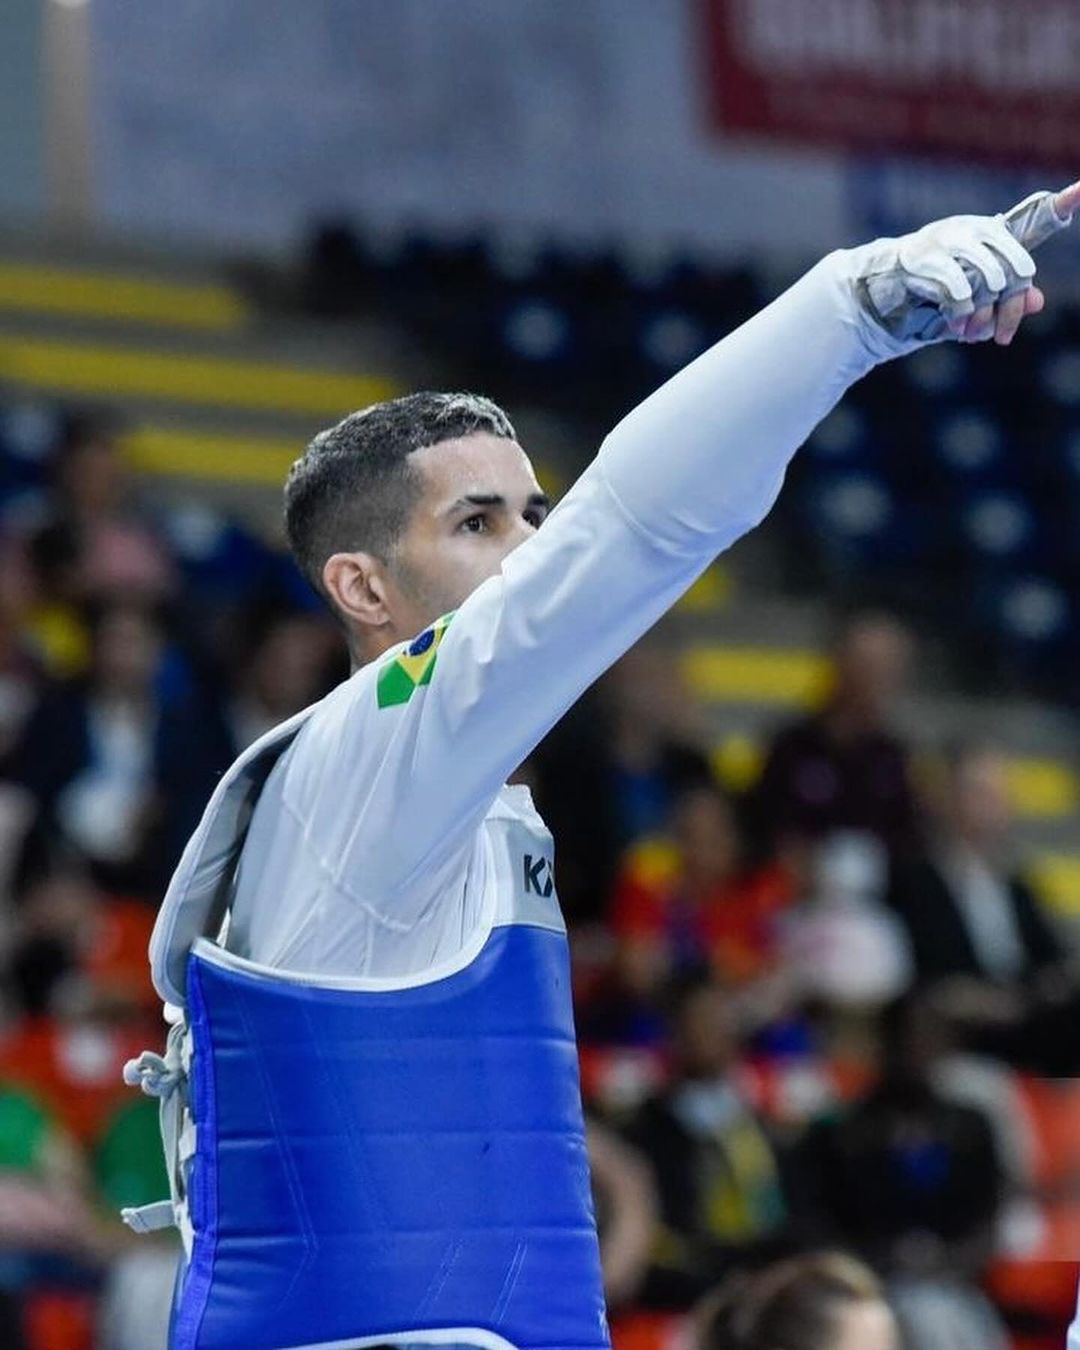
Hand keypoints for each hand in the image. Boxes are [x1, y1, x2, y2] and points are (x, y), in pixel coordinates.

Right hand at [853, 179, 1079, 348]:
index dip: (1064, 203)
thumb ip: (1006, 300)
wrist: (879, 294)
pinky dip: (961, 314)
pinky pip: (960, 291)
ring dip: (984, 315)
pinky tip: (955, 326)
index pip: (1035, 218)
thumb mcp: (975, 300)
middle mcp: (973, 230)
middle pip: (1018, 268)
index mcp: (989, 235)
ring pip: (992, 280)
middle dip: (1011, 308)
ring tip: (970, 332)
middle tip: (1003, 336)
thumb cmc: (930, 295)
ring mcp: (949, 240)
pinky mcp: (926, 259)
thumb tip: (1037, 301)